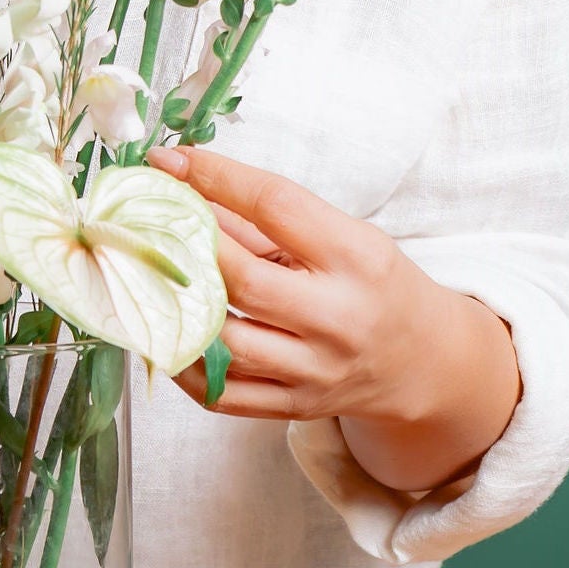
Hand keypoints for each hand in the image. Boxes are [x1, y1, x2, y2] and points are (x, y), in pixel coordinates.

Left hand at [149, 144, 521, 492]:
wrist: (422, 360)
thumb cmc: (371, 283)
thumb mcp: (340, 236)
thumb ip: (264, 218)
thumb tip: (181, 179)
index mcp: (356, 257)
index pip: (278, 207)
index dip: (217, 178)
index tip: (171, 161)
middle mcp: (338, 318)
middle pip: (244, 280)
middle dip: (187, 244)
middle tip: (146, 220)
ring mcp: (317, 370)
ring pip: (227, 344)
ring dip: (176, 308)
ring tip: (145, 277)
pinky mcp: (296, 406)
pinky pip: (223, 393)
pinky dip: (183, 365)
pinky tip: (163, 333)